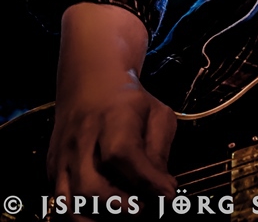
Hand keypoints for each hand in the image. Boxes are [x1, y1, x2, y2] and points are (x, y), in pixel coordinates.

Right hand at [50, 4, 176, 217]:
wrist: (91, 83)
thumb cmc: (131, 102)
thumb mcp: (158, 115)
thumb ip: (161, 152)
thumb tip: (164, 191)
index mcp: (112, 119)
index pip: (123, 154)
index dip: (145, 180)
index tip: (168, 194)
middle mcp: (82, 140)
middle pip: (91, 184)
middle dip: (120, 205)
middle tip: (145, 209)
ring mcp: (63, 157)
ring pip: (70, 200)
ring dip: (98, 217)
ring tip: (126, 214)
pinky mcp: (53, 170)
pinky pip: (60, 203)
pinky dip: (79, 216)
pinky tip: (102, 216)